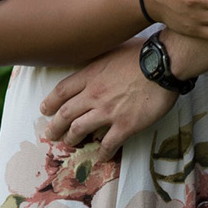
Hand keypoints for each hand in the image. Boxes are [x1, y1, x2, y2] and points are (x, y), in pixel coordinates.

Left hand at [40, 43, 173, 154]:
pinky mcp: (124, 125)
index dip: (50, 102)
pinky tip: (102, 157)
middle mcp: (94, 94)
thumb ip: (99, 63)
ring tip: (70, 144)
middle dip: (55, 126)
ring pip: (80, 129)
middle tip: (51, 134)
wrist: (162, 64)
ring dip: (72, 139)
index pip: (62, 90)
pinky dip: (103, 153)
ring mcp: (108, 111)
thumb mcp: (112, 51)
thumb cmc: (141, 53)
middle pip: (66, 113)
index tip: (45, 109)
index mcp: (91, 74)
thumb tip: (94, 68)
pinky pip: (108, 144)